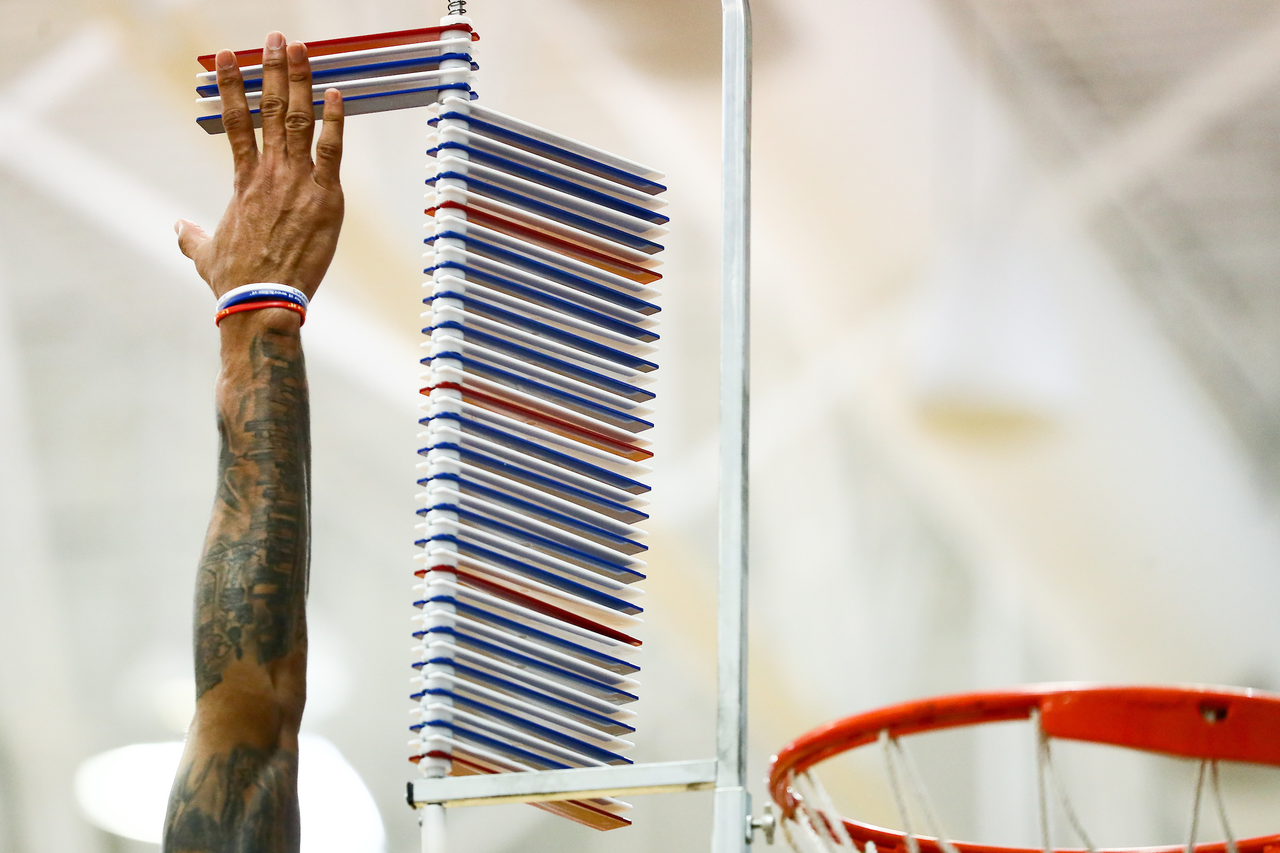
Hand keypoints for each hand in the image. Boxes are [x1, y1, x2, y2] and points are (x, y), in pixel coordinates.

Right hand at [176, 32, 344, 303]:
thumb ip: (191, 237)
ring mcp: (297, 182)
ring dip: (301, 82)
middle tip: (276, 38)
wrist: (263, 300)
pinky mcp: (325, 198)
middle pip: (270, 110)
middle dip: (273, 70)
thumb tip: (177, 229)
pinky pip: (331, 151)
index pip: (235, 122)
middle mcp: (269, 173)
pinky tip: (337, 94)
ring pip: (299, 121)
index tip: (228, 56)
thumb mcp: (205, 254)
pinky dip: (335, 122)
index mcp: (242, 182)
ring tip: (302, 49)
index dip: (231, 86)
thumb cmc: (235, 281)